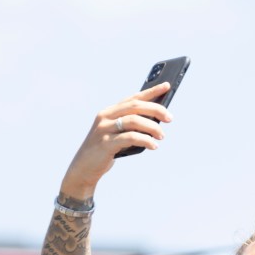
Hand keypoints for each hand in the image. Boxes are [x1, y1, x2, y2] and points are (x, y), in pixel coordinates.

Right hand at [60, 83, 173, 197]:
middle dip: (155, 109)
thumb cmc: (105, 151)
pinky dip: (145, 140)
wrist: (84, 168)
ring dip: (152, 127)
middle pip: (135, 106)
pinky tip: (154, 146)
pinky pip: (130, 138)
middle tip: (170, 118)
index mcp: (109, 112)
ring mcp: (104, 129)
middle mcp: (105, 116)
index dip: (150, 91)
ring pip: (133, 121)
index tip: (166, 86)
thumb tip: (157, 122)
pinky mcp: (105, 143)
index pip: (133, 98)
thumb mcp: (118, 135)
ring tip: (162, 136)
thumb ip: (132, 127)